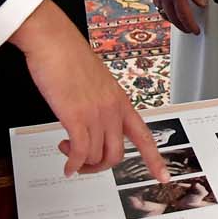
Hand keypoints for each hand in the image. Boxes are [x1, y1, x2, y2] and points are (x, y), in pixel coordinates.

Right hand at [10, 0, 167, 180]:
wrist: (54, 41)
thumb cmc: (69, 57)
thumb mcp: (95, 83)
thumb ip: (99, 103)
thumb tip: (91, 121)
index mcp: (121, 101)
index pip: (144, 136)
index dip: (154, 160)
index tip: (163, 177)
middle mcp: (113, 109)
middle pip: (116, 155)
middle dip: (98, 166)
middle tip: (83, 163)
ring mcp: (97, 114)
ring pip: (97, 157)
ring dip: (81, 162)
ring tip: (67, 150)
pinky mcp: (76, 117)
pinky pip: (80, 153)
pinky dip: (72, 164)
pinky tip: (66, 164)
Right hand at [149, 0, 207, 34]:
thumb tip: (201, 4)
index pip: (184, 16)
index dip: (191, 26)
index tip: (196, 31)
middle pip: (172, 18)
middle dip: (181, 26)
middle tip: (189, 29)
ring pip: (163, 11)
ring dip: (171, 18)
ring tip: (179, 20)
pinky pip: (157, 3)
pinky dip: (163, 8)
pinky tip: (168, 6)